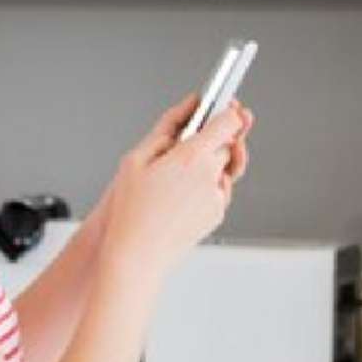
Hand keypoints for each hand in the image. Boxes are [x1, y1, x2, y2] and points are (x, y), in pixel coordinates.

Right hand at [101, 93, 254, 275]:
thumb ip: (168, 127)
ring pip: (225, 167)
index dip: (227, 110)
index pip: (228, 122)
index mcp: (191, 158)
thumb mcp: (136, 159)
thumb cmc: (131, 214)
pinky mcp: (216, 215)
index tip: (224, 106)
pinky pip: (219, 190)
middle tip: (188, 144)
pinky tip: (181, 194)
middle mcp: (209, 177)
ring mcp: (216, 198)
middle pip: (229, 143)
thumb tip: (187, 108)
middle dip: (214, 139)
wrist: (137, 255)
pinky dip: (207, 186)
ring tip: (179, 174)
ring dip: (210, 163)